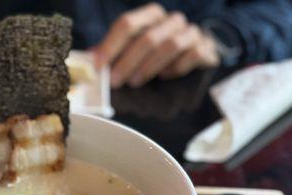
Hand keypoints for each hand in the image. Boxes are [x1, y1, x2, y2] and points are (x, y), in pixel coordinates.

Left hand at [93, 3, 219, 87]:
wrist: (193, 56)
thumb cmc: (156, 55)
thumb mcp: (131, 51)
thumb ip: (112, 53)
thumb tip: (87, 59)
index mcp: (150, 15)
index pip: (127, 24)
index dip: (110, 46)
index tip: (98, 66)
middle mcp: (171, 20)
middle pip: (147, 37)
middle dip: (128, 62)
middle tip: (115, 81)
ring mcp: (190, 32)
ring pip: (170, 45)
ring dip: (149, 67)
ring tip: (135, 82)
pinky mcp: (205, 48)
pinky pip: (191, 55)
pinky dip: (176, 68)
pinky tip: (164, 77)